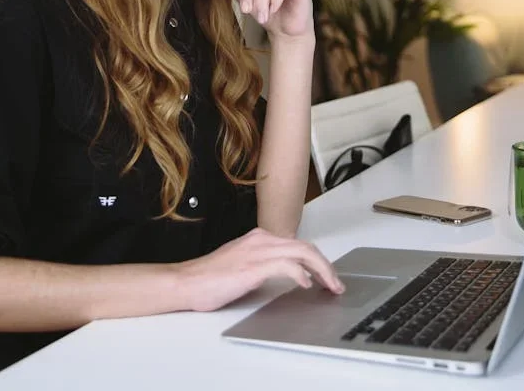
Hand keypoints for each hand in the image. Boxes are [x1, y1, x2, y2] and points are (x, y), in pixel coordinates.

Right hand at [177, 228, 344, 312]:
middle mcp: (261, 239)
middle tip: (336, 284)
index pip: (297, 244)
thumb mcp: (243, 266)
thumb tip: (287, 276)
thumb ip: (264, 265)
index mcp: (259, 238)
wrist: (187, 282)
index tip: (326, 276)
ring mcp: (258, 251)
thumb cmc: (209, 278)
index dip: (317, 260)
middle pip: (305, 246)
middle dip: (325, 265)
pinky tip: (306, 285)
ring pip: (302, 252)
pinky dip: (301, 274)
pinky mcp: (253, 266)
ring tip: (331, 286)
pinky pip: (287, 265)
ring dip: (322, 270)